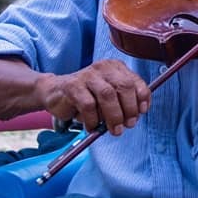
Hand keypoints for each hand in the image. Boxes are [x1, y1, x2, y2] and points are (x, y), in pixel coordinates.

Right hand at [33, 59, 150, 135]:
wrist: (55, 93)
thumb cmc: (87, 96)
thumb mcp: (108, 96)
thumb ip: (123, 101)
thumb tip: (138, 114)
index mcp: (115, 68)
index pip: (135, 81)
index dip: (142, 98)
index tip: (142, 112)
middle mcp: (103, 68)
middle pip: (124, 86)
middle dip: (129, 109)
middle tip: (128, 125)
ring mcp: (87, 75)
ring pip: (108, 95)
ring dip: (114, 116)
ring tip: (114, 130)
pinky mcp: (72, 86)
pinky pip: (88, 105)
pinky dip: (93, 120)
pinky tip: (92, 126)